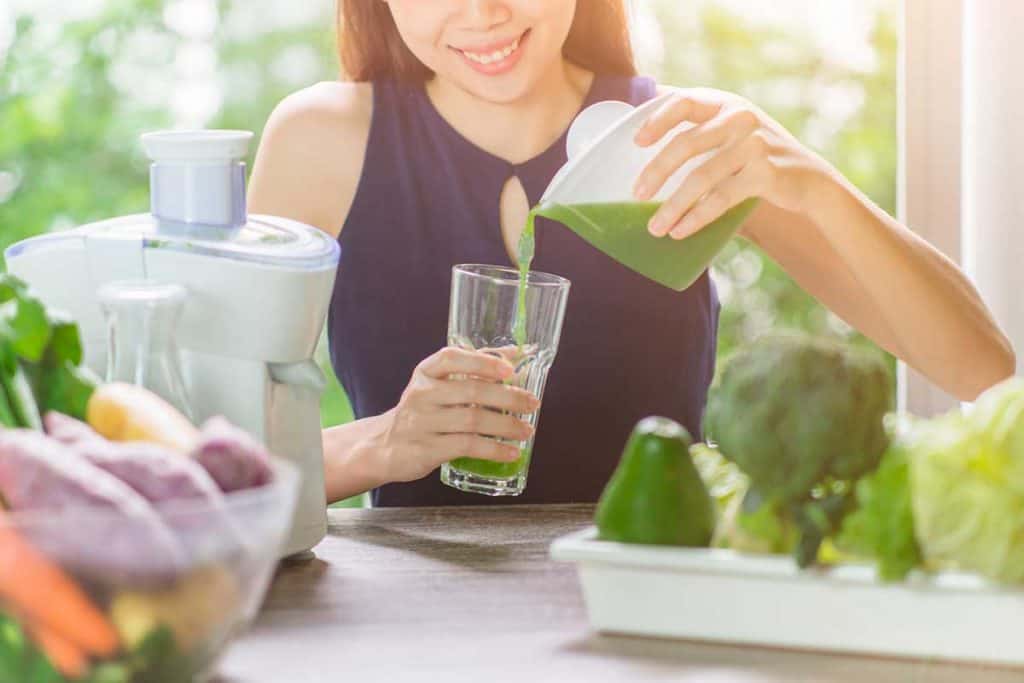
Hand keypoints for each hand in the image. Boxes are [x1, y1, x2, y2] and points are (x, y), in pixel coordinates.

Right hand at [374, 347, 539, 483]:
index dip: (482, 362)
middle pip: (471, 391)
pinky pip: (467, 447)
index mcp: (425, 373)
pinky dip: (493, 449)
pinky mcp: (426, 449)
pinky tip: (510, 452)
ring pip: (472, 421)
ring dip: (506, 426)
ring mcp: (421, 423)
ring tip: (526, 431)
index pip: (451, 358)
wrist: (385, 445)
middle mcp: (421, 394)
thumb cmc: (423, 411)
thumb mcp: (439, 384)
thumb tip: (514, 353)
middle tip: (532, 404)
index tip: (509, 369)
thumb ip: (473, 367)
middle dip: (508, 397)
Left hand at [633, 87, 832, 238]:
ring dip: (673, 205)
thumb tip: (641, 159)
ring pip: (701, 177)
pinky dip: (696, 217)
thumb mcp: (731, 133)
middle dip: (656, 171)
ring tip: (655, 228)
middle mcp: (740, 118)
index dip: (657, 120)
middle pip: (687, 143)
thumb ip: (698, 134)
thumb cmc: (755, 158)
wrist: (809, 179)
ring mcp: (754, 144)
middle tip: (637, 194)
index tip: (636, 143)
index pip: (683, 102)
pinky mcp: (765, 173)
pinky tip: (680, 231)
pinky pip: (721, 198)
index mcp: (724, 104)